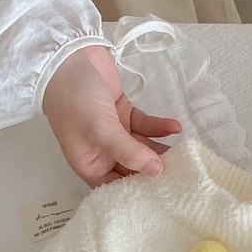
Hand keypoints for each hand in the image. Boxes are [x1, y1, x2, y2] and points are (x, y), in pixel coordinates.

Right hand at [42, 45, 181, 186]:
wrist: (67, 56)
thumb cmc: (74, 99)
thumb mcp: (100, 130)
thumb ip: (129, 152)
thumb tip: (157, 171)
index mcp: (89, 163)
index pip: (116, 187)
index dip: (138, 193)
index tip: (163, 195)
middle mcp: (102, 151)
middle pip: (134, 169)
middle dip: (155, 171)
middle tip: (182, 175)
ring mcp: (115, 132)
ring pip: (143, 147)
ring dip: (161, 149)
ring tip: (184, 154)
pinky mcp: (124, 113)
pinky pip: (146, 126)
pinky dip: (160, 127)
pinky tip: (175, 127)